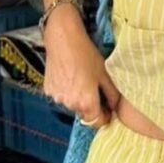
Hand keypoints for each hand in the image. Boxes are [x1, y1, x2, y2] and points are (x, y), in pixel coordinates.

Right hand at [43, 7, 119, 129]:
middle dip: (91, 106)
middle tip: (94, 88)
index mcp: (87, 102)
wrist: (63, 40)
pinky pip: (61, 96)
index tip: (107, 108)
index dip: (104, 117)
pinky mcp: (48, 90)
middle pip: (84, 114)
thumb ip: (112, 96)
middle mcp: (71, 104)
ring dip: (77, 98)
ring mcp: (58, 98)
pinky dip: (66, 91)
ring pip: (72, 105)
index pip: (96, 123)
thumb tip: (115, 108)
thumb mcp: (105, 75)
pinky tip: (69, 76)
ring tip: (80, 79)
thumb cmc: (86, 55)